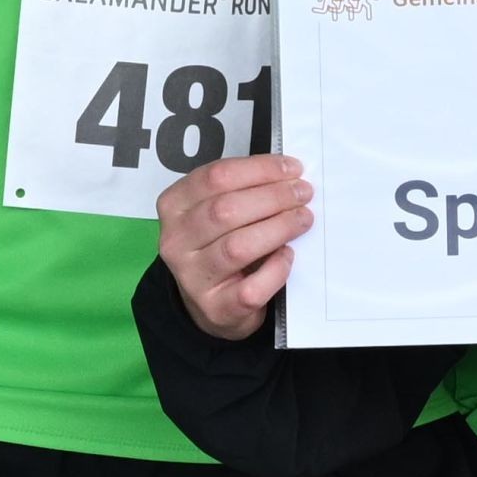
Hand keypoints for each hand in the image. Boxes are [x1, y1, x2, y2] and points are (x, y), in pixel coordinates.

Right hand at [154, 153, 312, 342]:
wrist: (209, 305)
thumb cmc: (218, 246)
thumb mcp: (214, 213)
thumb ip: (241, 192)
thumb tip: (288, 177)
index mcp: (173, 206)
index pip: (213, 177)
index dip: (258, 169)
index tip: (291, 169)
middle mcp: (176, 241)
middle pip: (225, 210)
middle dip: (273, 197)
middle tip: (303, 193)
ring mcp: (193, 277)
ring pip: (237, 247)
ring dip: (278, 228)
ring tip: (302, 219)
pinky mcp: (216, 307)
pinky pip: (252, 287)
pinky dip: (276, 269)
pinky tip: (288, 255)